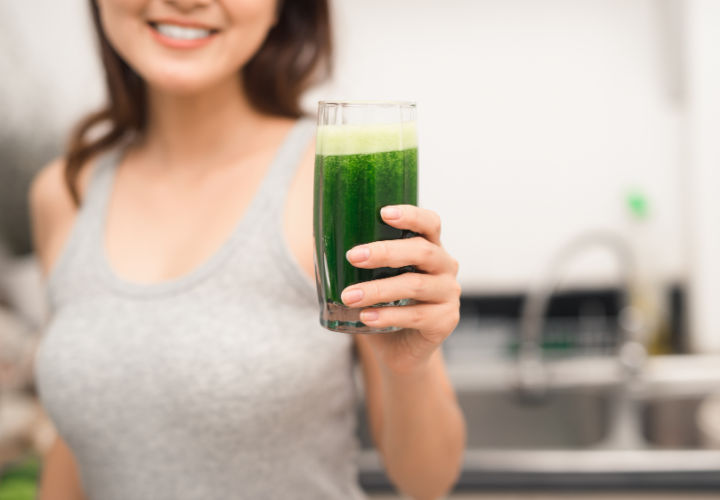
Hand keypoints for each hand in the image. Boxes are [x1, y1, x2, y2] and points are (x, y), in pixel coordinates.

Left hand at [341, 205, 460, 374]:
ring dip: (378, 290)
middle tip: (353, 256)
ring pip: (416, 285)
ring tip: (349, 296)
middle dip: (386, 252)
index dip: (411, 215)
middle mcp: (446, 267)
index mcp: (430, 247)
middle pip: (422, 252)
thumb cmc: (385, 305)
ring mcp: (449, 294)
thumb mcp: (375, 278)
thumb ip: (361, 261)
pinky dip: (388, 316)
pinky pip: (416, 315)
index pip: (429, 223)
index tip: (383, 213)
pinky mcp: (446, 321)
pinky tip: (366, 317)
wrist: (400, 349)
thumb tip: (321, 243)